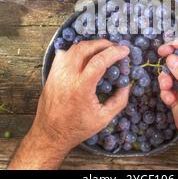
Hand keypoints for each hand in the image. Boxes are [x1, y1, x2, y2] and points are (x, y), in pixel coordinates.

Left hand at [8, 39, 129, 169]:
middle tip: (114, 47)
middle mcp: (67, 77)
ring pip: (73, 48)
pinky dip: (76, 51)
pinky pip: (63, 54)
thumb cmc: (77, 128)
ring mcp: (57, 73)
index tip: (125, 51)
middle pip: (86, 48)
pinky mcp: (51, 74)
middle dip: (103, 44)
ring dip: (90, 45)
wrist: (50, 134)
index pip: (99, 61)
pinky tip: (84, 56)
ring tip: (101, 50)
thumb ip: (119, 101)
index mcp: (81, 88)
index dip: (114, 52)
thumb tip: (127, 84)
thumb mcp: (103, 118)